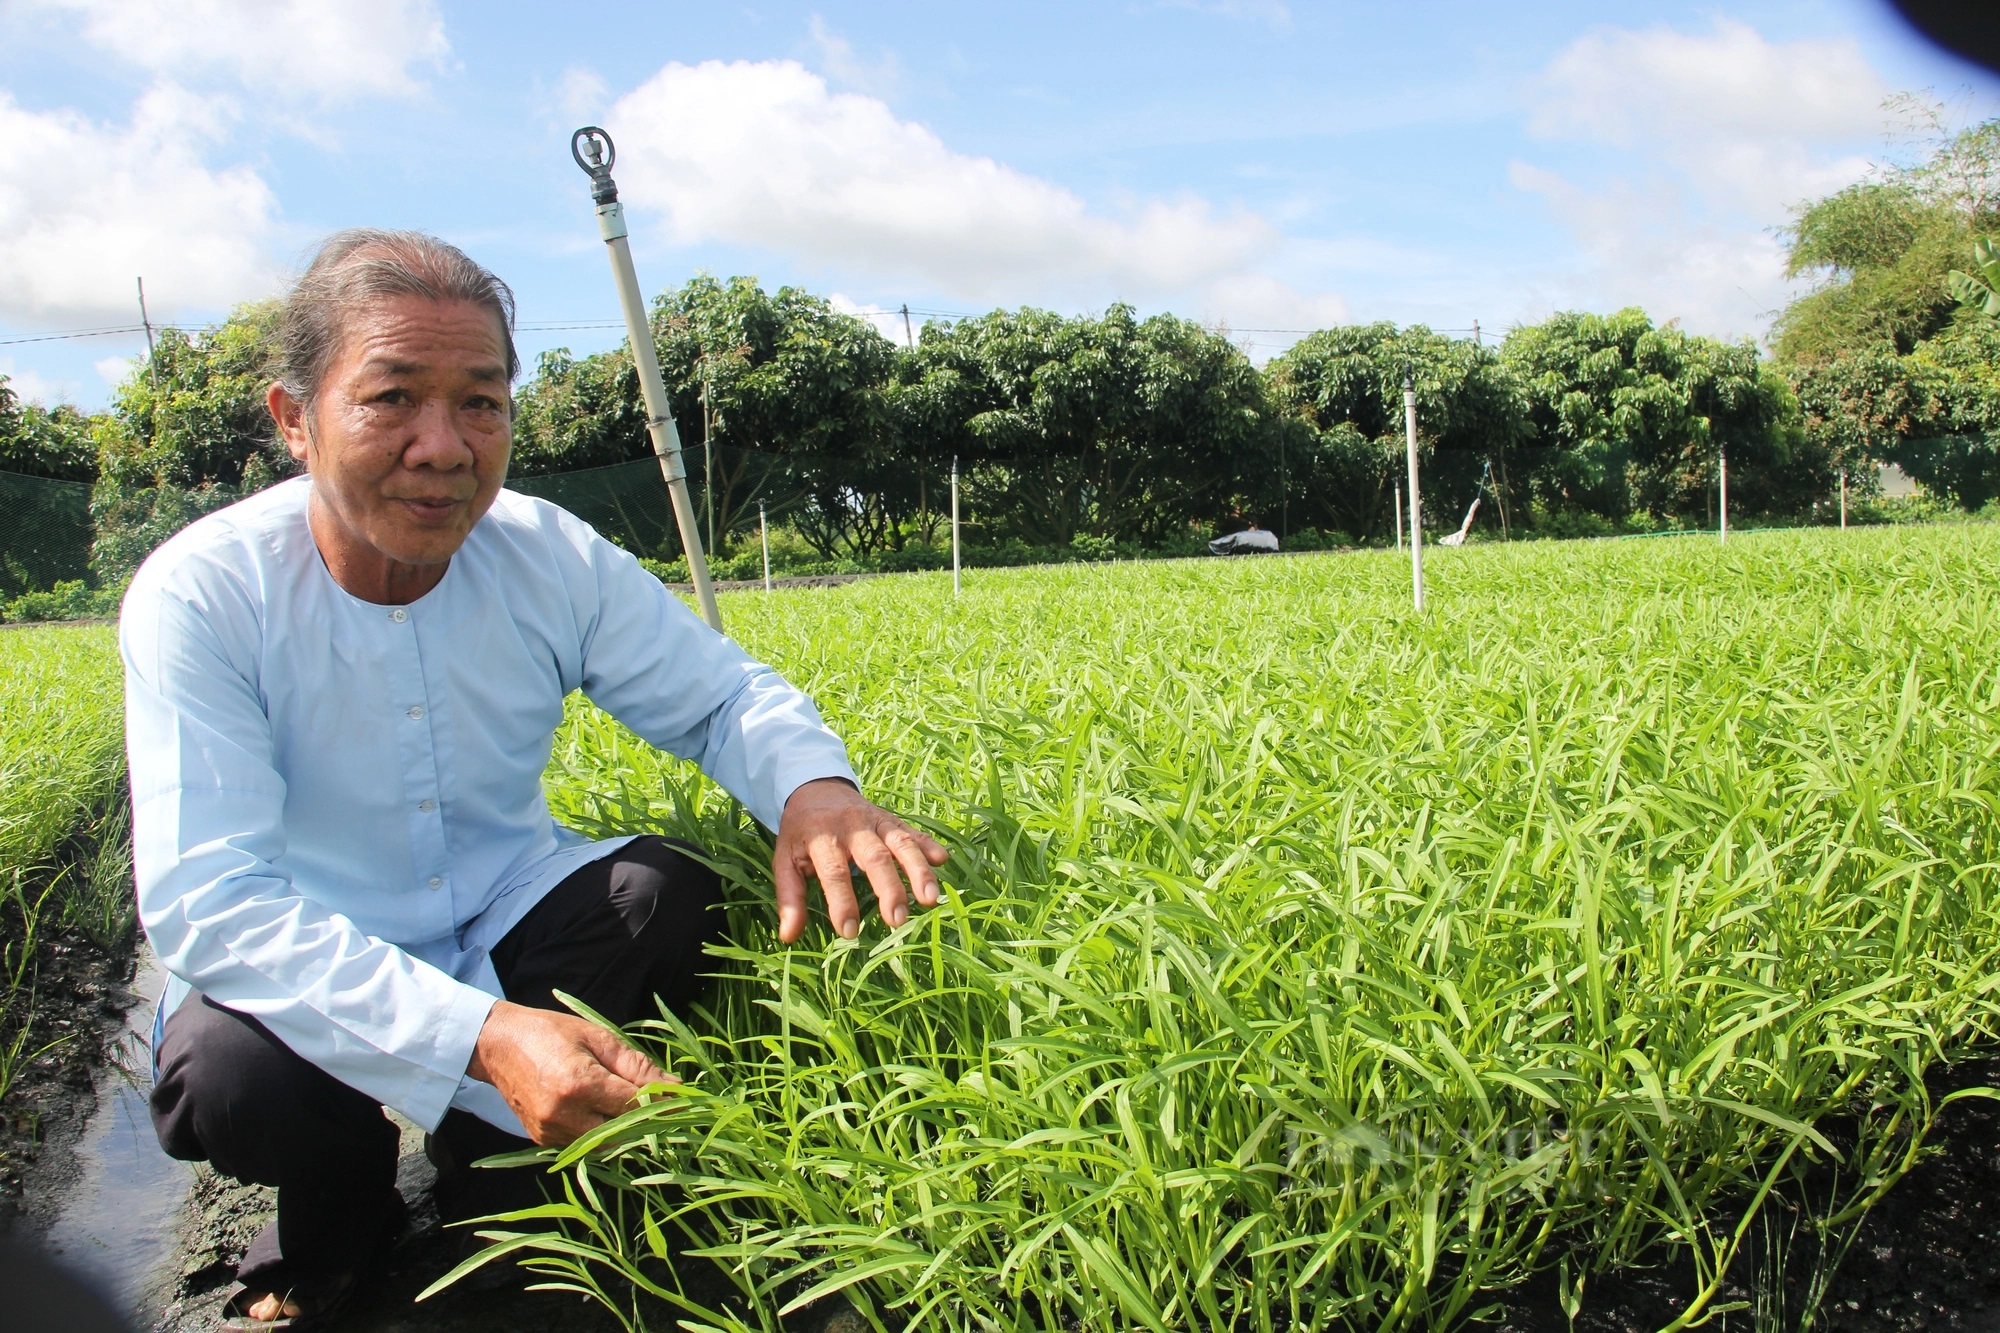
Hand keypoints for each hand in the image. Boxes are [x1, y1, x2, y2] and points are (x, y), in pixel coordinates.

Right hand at [465, 999, 674, 1146]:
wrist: (498, 1045)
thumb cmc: (551, 1032)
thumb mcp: (598, 1037)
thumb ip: (637, 1066)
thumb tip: (675, 1088)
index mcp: (579, 1084)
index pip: (634, 1105)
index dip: (662, 1104)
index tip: (685, 1101)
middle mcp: (564, 1114)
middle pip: (623, 1130)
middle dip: (647, 1119)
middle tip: (665, 1105)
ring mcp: (551, 1131)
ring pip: (606, 1143)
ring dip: (625, 1128)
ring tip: (635, 1106)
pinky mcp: (543, 1139)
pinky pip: (584, 1144)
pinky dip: (601, 1131)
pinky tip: (607, 1112)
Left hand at [772, 777, 948, 942]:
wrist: (816, 788)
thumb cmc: (800, 832)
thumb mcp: (784, 860)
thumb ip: (789, 897)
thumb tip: (788, 936)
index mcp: (821, 838)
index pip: (834, 872)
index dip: (842, 902)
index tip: (849, 932)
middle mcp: (851, 827)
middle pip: (874, 857)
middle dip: (889, 888)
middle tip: (898, 920)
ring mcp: (875, 821)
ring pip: (900, 843)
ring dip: (917, 870)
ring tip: (930, 899)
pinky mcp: (892, 819)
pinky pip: (912, 831)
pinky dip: (928, 844)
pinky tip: (942, 860)